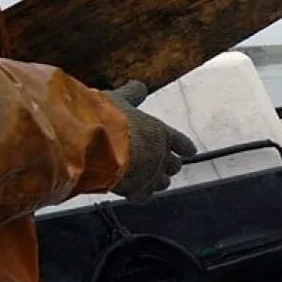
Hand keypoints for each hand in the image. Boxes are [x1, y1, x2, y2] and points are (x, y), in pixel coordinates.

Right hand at [103, 81, 195, 200]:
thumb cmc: (104, 119)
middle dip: (169, 165)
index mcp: (160, 133)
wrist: (90, 143)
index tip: (191, 152)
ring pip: (162, 183)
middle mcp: (160, 155)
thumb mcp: (119, 100)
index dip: (185, 147)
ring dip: (156, 180)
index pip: (182, 143)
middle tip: (163, 165)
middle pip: (174, 166)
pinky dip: (139, 193)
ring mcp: (150, 175)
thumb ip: (131, 95)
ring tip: (149, 179)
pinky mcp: (136, 190)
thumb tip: (139, 86)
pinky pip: (143, 195)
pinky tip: (132, 191)